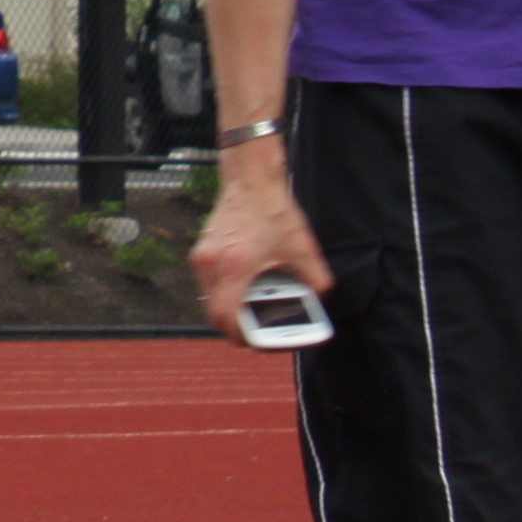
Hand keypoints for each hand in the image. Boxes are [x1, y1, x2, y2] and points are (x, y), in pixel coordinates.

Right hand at [188, 167, 327, 343]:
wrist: (250, 180)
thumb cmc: (271, 210)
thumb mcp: (303, 248)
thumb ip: (316, 279)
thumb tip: (319, 297)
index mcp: (234, 268)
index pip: (225, 317)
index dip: (240, 335)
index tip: (255, 340)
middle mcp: (211, 265)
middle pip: (213, 313)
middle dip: (234, 326)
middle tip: (255, 329)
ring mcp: (202, 257)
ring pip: (209, 298)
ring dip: (227, 307)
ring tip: (251, 308)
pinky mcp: (202, 250)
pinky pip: (209, 283)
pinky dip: (223, 291)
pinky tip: (244, 285)